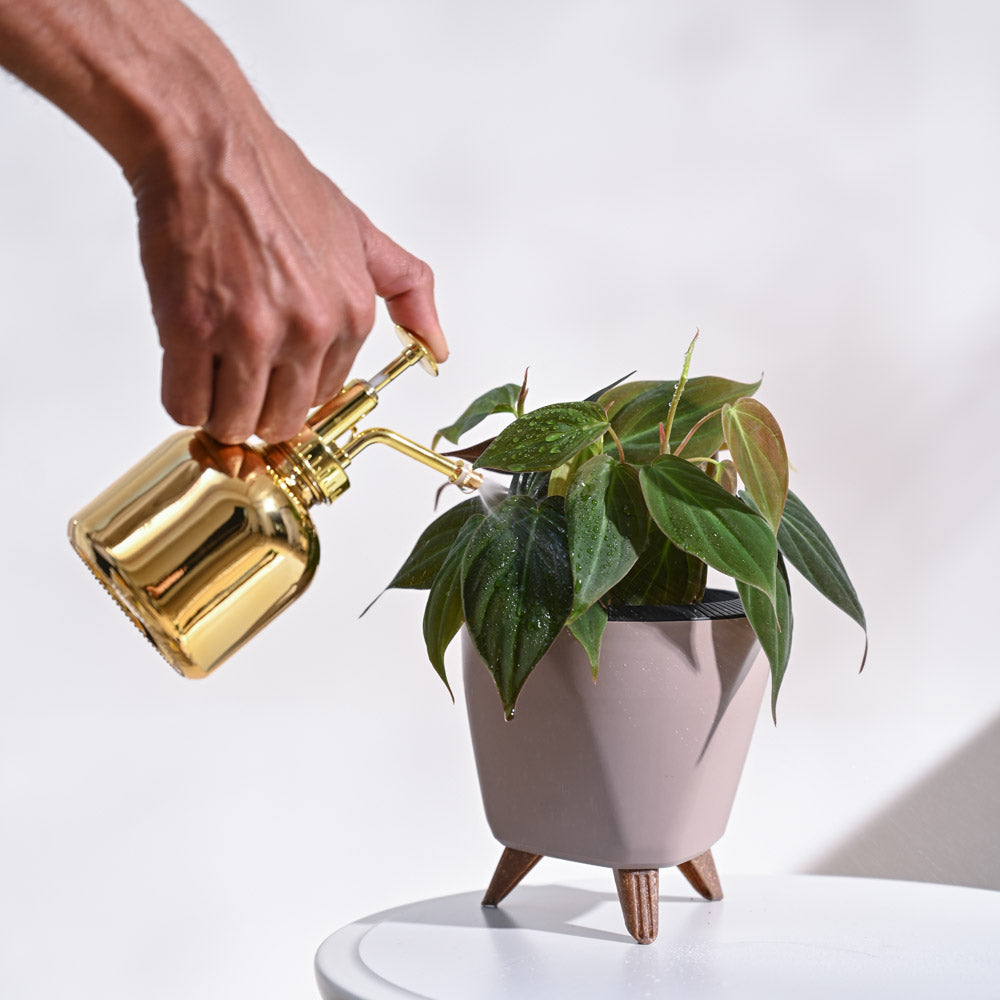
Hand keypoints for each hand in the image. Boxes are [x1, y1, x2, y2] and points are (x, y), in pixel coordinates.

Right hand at [132, 121, 445, 443]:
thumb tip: (437, 349)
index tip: (271, 373)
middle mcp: (308, 330)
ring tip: (209, 370)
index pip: (324, 398)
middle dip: (254, 410)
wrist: (208, 144)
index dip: (291, 389)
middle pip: (280, 423)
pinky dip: (181, 399)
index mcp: (351, 315)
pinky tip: (185, 367)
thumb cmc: (275, 183)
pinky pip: (185, 405)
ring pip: (233, 424)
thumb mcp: (361, 234)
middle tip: (234, 376)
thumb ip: (407, 290)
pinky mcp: (191, 329)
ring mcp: (249, 332)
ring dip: (217, 411)